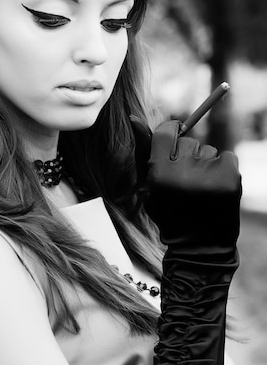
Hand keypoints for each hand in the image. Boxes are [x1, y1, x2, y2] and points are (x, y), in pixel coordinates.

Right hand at [130, 117, 241, 256]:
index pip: (166, 133)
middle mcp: (183, 172)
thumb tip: (133, 117)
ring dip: (205, 163)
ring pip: (207, 149)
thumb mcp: (150, 184)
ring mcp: (209, 174)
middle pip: (187, 141)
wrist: (199, 247)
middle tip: (185, 178)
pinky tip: (216, 187)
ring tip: (201, 187)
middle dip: (186, 154)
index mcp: (159, 174)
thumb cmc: (169, 213)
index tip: (172, 135)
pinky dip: (223, 167)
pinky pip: (226, 156)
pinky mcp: (231, 177)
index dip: (170, 131)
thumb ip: (144, 150)